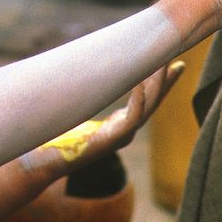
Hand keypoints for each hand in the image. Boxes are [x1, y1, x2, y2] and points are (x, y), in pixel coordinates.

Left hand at [32, 61, 183, 176]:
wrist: (44, 161)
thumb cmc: (57, 138)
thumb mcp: (79, 111)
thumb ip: (88, 96)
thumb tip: (89, 73)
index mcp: (119, 125)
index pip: (149, 100)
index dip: (163, 84)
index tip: (177, 64)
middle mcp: (124, 132)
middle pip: (154, 103)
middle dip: (166, 82)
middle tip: (177, 60)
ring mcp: (119, 138)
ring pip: (147, 109)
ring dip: (155, 87)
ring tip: (160, 65)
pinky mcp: (110, 141)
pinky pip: (131, 119)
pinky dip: (138, 101)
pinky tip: (140, 85)